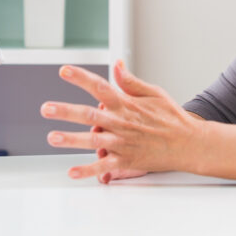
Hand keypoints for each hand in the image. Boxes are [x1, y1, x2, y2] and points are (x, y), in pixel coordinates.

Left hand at [40, 61, 206, 179]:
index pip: (99, 86)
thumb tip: (116, 63)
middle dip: (65, 111)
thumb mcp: (153, 92)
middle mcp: (121, 122)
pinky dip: (88, 170)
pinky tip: (72, 172)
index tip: (64, 71)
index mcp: (126, 104)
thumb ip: (130, 81)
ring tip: (52, 137)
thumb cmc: (171, 118)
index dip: (80, 78)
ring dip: (71, 139)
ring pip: (92, 140)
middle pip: (89, 114)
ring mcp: (123, 142)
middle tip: (46, 108)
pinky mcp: (127, 161)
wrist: (189, 144)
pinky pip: (104, 166)